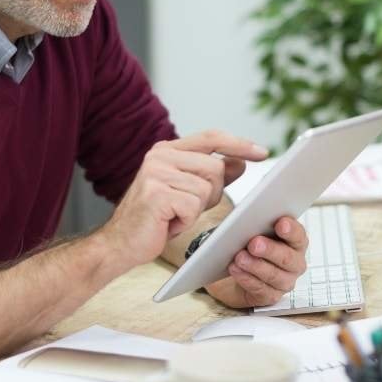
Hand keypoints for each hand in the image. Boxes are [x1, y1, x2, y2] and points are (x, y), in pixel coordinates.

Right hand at [98, 131, 266, 273]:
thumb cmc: (155, 219)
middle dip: (212, 193)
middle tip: (187, 208)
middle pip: (215, 167)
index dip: (238, 144)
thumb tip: (240, 162)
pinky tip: (168, 224)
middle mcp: (160, 155)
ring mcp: (156, 172)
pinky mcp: (156, 193)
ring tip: (174, 216)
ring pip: (207, 188)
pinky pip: (194, 206)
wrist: (119, 244)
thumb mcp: (188, 193)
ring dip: (197, 209)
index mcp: (167, 150)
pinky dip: (186, 221)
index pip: (211, 137)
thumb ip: (212, 176)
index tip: (261, 152)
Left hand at [206, 216, 308, 308]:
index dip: (291, 230)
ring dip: (255, 266)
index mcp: (296, 243)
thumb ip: (256, 222)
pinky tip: (236, 269)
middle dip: (270, 250)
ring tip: (240, 257)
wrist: (235, 271)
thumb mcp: (252, 229)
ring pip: (274, 275)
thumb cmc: (248, 246)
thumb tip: (247, 217)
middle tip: (254, 243)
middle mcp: (295, 263)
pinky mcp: (271, 296)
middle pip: (287, 258)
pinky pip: (261, 289)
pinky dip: (246, 279)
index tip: (280, 223)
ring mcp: (285, 282)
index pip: (298, 235)